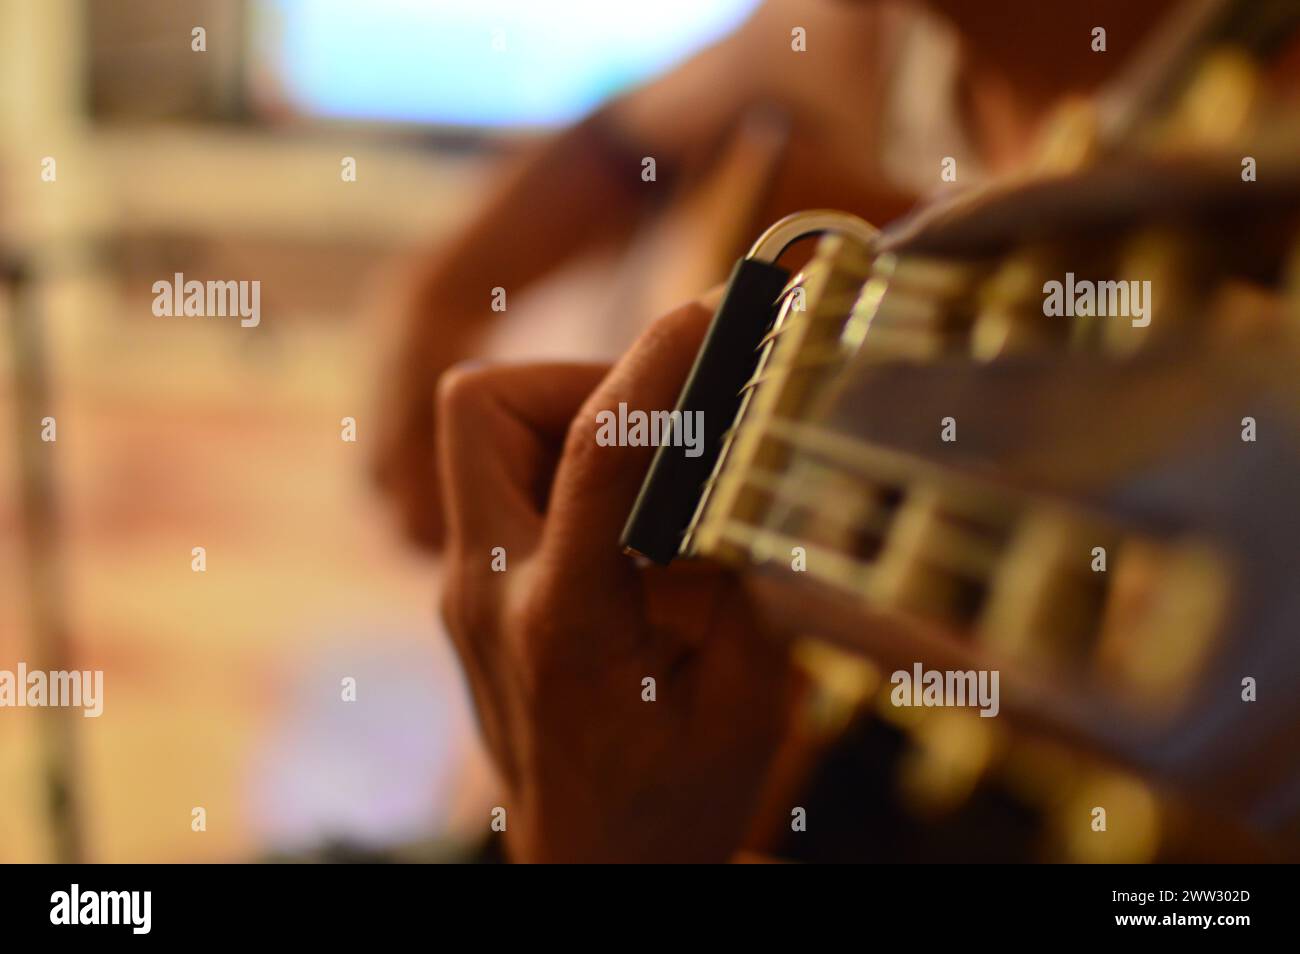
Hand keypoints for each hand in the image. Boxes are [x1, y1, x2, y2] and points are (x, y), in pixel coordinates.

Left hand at [436, 300, 799, 861]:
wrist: (592, 872)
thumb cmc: (672, 803)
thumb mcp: (746, 699)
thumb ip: (739, 575)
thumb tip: (731, 470)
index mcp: (567, 621)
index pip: (596, 450)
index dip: (658, 363)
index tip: (713, 312)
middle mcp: (492, 591)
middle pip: (481, 405)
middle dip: (577, 378)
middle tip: (661, 424)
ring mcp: (468, 591)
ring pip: (481, 432)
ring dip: (568, 419)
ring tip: (649, 479)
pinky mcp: (472, 593)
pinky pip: (501, 482)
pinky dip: (565, 466)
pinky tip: (627, 525)